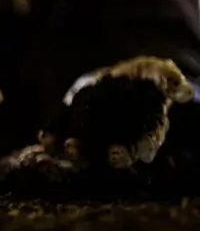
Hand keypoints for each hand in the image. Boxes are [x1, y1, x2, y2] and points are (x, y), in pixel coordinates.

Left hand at [40, 56, 195, 168]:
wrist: (114, 80)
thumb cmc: (142, 78)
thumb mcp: (157, 72)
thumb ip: (169, 80)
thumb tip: (185, 90)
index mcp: (144, 132)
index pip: (145, 146)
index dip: (141, 148)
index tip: (134, 151)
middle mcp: (118, 144)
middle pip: (113, 158)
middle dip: (107, 157)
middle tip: (101, 153)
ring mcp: (92, 142)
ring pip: (83, 155)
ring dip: (75, 154)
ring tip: (68, 146)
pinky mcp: (69, 133)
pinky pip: (58, 141)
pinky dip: (51, 140)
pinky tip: (44, 139)